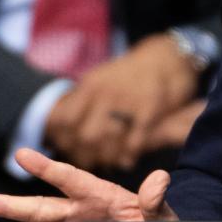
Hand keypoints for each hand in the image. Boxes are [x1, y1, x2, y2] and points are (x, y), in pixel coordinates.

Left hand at [41, 35, 200, 171]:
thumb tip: (56, 132)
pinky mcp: (150, 107)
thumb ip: (80, 104)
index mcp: (88, 86)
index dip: (62, 140)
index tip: (69, 149)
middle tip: (91, 161)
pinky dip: (129, 155)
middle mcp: (104, 92)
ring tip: (109, 162)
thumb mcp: (99, 82)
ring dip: (108, 158)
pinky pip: (134, 141)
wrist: (165, 58)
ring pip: (108, 142)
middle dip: (87, 155)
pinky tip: (127, 159)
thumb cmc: (127, 78)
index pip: (62, 120)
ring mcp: (127, 99)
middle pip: (84, 136)